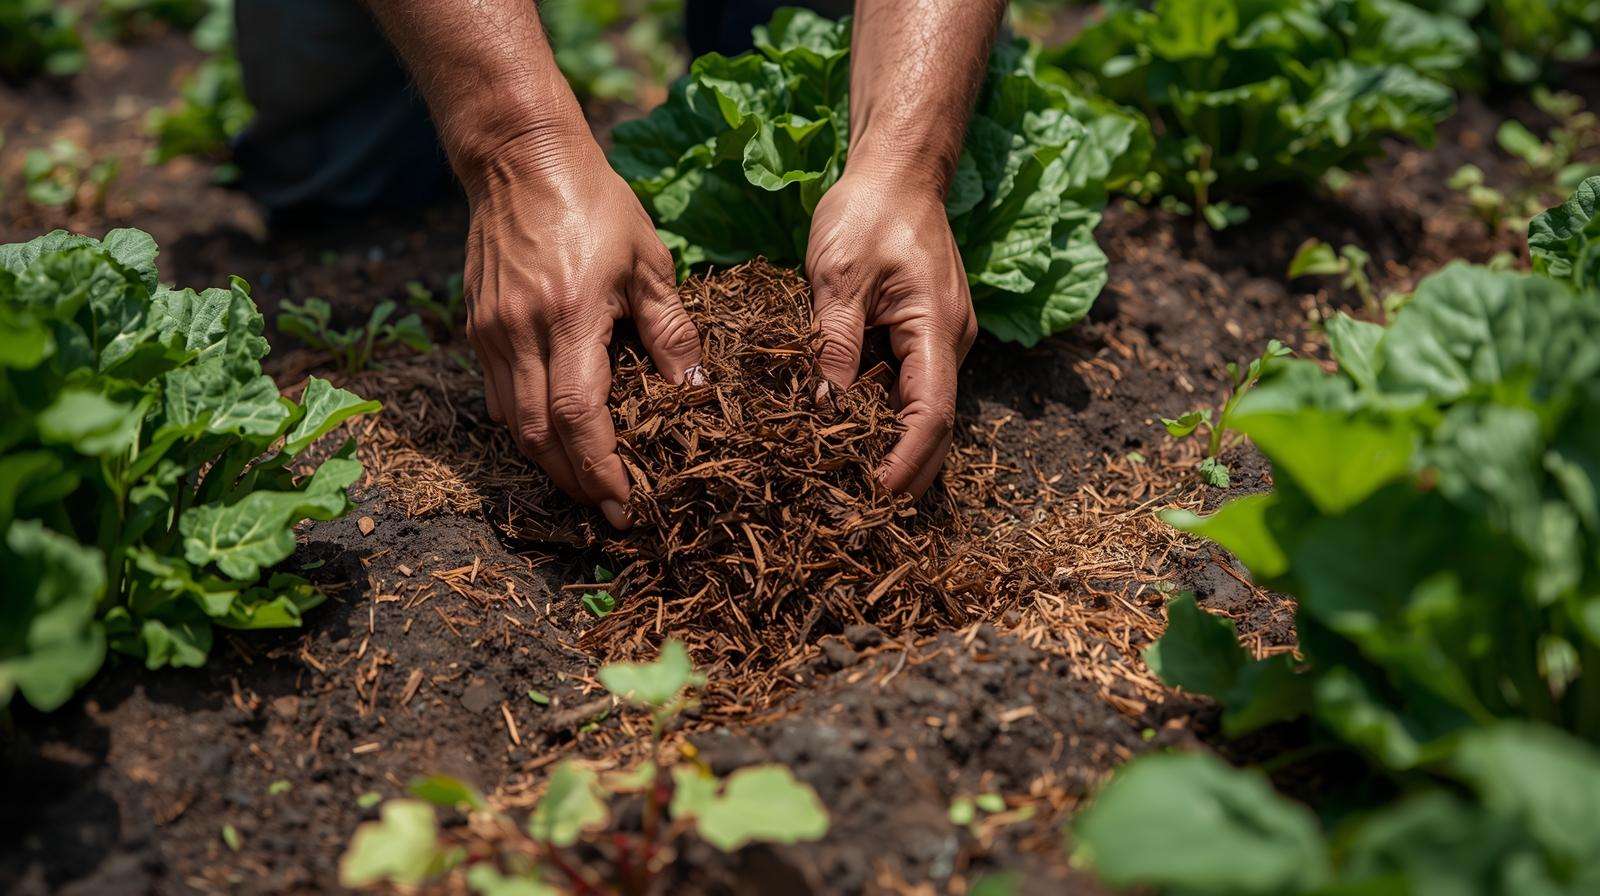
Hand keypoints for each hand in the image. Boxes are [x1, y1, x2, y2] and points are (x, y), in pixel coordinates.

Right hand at [462, 135, 701, 528]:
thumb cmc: (594, 203)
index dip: (602, 468)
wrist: (519, 158)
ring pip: (512, 424)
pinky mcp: (476, 327)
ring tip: (585, 482)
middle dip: (575, 481)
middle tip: (609, 509)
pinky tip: (554, 436)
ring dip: (548, 462)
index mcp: (570, 316)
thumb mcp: (648, 261)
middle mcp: (521, 333)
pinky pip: (498, 396)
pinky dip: (526, 426)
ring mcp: (491, 332)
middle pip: (540, 437)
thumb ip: (670, 329)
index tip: (625, 503)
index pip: (582, 418)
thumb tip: (692, 390)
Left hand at [805, 165, 977, 497]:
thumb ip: (832, 345)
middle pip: (934, 425)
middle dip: (905, 471)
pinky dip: (879, 412)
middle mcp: (949, 340)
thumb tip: (822, 411)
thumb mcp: (838, 276)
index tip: (875, 498)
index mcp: (937, 327)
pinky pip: (904, 384)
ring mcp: (938, 337)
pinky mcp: (920, 332)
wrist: (895, 170)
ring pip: (918, 408)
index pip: (931, 415)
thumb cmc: (866, 212)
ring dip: (889, 445)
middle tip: (859, 512)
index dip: (906, 462)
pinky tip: (845, 430)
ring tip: (845, 481)